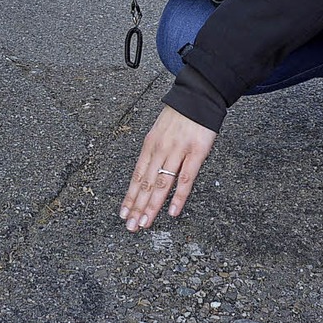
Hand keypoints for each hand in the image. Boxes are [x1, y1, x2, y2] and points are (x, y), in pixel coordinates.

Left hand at [119, 105, 216, 231]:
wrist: (199, 95)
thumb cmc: (181, 115)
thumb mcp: (160, 131)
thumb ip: (155, 152)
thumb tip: (147, 174)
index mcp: (150, 144)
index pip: (136, 175)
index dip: (130, 196)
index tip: (124, 213)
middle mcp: (160, 149)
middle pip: (145, 183)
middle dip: (137, 207)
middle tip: (131, 226)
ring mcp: (177, 151)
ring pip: (161, 184)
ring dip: (152, 206)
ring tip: (145, 223)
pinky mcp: (196, 152)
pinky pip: (185, 178)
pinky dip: (178, 196)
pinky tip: (172, 211)